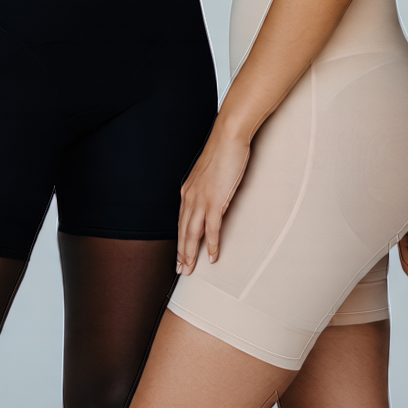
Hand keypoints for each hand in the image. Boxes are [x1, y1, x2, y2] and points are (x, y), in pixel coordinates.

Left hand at [175, 127, 251, 274]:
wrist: (229, 136)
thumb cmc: (223, 150)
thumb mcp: (211, 172)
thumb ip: (208, 185)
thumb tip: (212, 194)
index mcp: (188, 190)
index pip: (181, 220)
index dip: (180, 238)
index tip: (179, 252)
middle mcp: (190, 196)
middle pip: (183, 230)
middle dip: (181, 252)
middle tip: (180, 270)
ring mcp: (201, 199)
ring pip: (192, 234)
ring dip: (190, 254)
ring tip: (190, 270)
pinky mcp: (215, 201)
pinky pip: (211, 229)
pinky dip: (211, 245)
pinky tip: (211, 257)